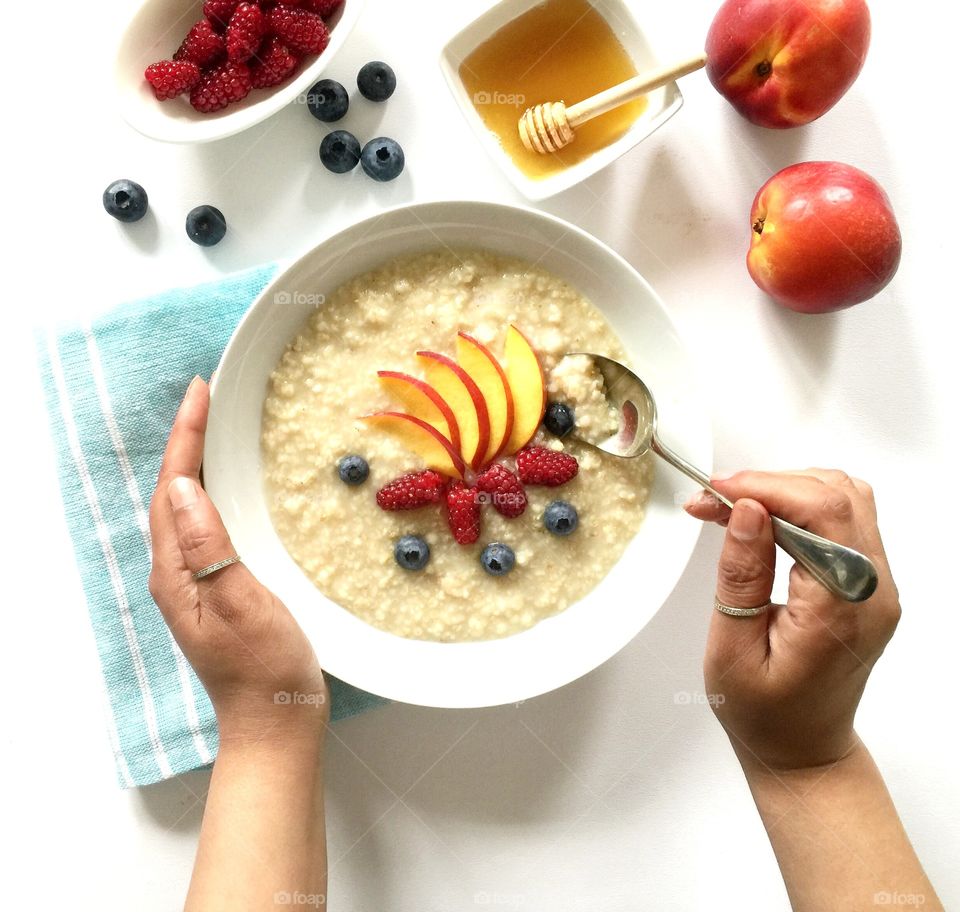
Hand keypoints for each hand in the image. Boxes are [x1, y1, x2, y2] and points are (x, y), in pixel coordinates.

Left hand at [148, 377, 327, 746]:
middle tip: (209, 398)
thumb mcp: (240, 604)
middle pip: (172, 493)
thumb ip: (208, 547)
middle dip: (186, 441)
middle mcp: (177, 573)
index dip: (185, 437)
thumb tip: (180, 486)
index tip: (201, 391)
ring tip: (218, 428)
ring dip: (197, 463)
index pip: (173, 488)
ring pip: (187, 508)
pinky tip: (234, 487)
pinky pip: (206, 526)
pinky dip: (214, 493)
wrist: (274, 721)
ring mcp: (195, 582)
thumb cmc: (264, 668)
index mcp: (176, 572)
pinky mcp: (217, 589)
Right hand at [685, 469, 900, 771]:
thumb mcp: (733, 649)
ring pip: (845, 497)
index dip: (765, 486)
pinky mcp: (867, 583)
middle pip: (838, 493)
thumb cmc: (765, 715)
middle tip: (714, 501)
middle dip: (770, 483)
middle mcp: (873, 592)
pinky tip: (760, 520)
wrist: (802, 750)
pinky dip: (798, 506)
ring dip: (786, 489)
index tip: (715, 491)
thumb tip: (748, 510)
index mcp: (842, 610)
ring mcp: (877, 586)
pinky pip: (843, 520)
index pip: (822, 512)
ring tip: (733, 509)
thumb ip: (741, 575)